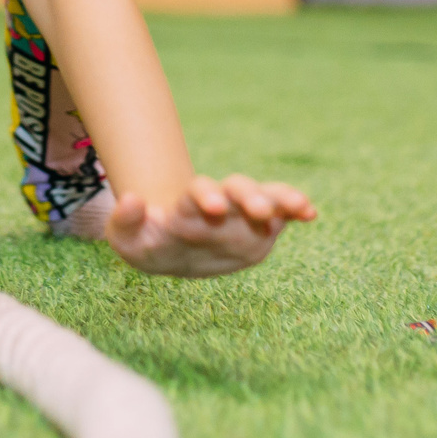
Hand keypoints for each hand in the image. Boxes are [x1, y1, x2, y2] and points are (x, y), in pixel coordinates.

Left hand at [106, 174, 315, 277]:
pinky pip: (283, 213)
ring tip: (302, 206)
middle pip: (236, 190)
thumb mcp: (128, 239)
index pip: (198, 194)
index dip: (205, 196)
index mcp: (188, 206)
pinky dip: (295, 208)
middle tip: (259, 210)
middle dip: (248, 197)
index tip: (212, 206)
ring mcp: (243, 213)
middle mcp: (220, 204)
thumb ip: (125, 222)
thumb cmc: (148, 242)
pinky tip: (310, 212)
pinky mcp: (262, 226)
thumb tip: (133, 199)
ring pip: (264, 196)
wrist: (170, 247)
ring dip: (280, 199)